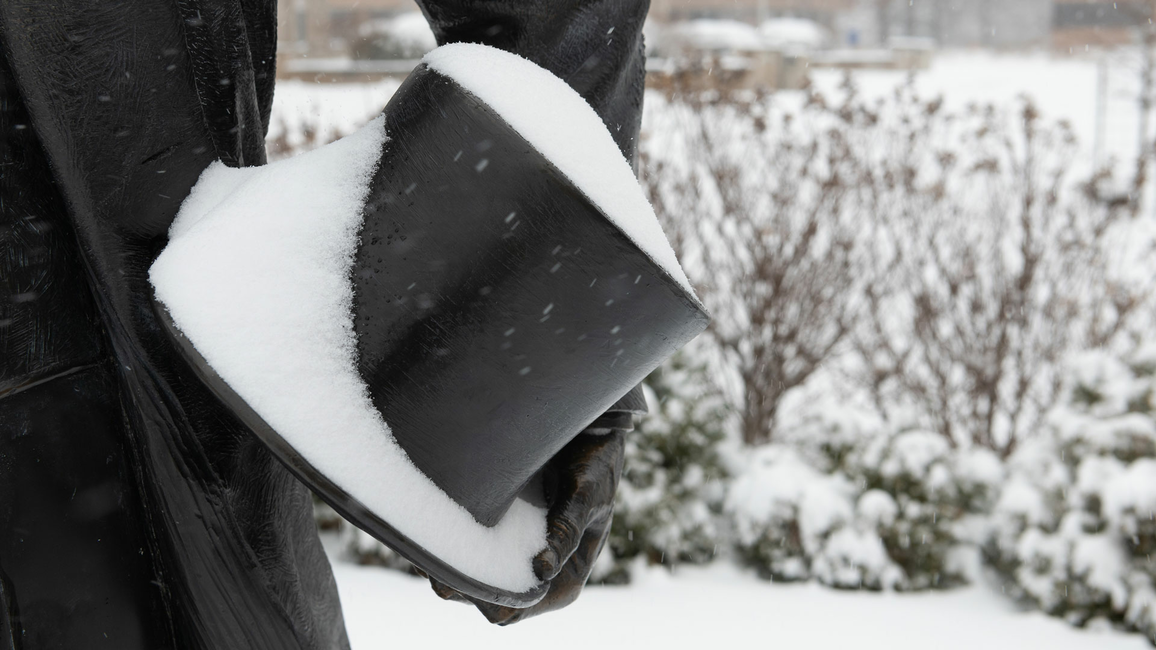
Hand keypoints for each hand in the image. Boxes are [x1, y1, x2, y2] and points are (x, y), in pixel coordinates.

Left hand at [427, 429, 625, 624]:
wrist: (589, 430)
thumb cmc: (595, 466)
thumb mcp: (587, 496)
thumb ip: (567, 529)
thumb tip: (543, 568)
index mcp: (565, 578)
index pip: (516, 609)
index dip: (486, 601)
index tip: (462, 576)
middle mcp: (538, 573)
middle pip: (488, 598)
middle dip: (458, 583)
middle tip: (432, 557)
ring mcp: (518, 553)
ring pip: (474, 574)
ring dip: (450, 562)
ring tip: (428, 540)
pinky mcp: (503, 530)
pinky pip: (471, 546)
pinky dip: (451, 539)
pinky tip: (435, 525)